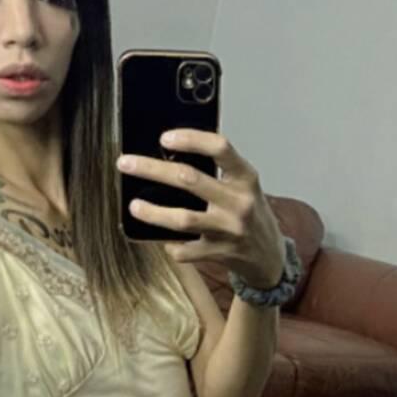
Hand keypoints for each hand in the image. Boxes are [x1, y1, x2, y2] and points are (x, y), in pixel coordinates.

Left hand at [117, 130, 284, 288]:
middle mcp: (239, 202)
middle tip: (126, 163)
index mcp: (246, 178)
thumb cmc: (251, 214)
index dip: (191, 139)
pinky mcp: (220, 253)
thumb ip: (218, 171)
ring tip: (134, 206)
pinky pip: (184, 250)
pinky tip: (162, 239)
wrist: (271, 257)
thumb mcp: (244, 187)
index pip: (220, 148)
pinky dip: (170, 245)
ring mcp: (229, 229)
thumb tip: (171, 155)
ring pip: (183, 218)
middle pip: (189, 179)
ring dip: (153, 212)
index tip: (164, 138)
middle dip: (152, 169)